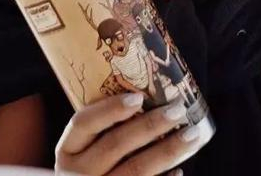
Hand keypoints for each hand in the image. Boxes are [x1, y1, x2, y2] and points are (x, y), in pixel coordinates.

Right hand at [55, 92, 200, 175]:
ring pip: (135, 170)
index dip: (110, 109)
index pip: (83, 123)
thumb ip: (107, 128)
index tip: (138, 97)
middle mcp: (76, 173)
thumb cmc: (95, 164)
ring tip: (192, 135)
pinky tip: (179, 170)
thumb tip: (152, 93)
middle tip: (178, 110)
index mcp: (68, 150)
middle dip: (150, 125)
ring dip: (167, 151)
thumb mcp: (89, 148)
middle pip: (115, 144)